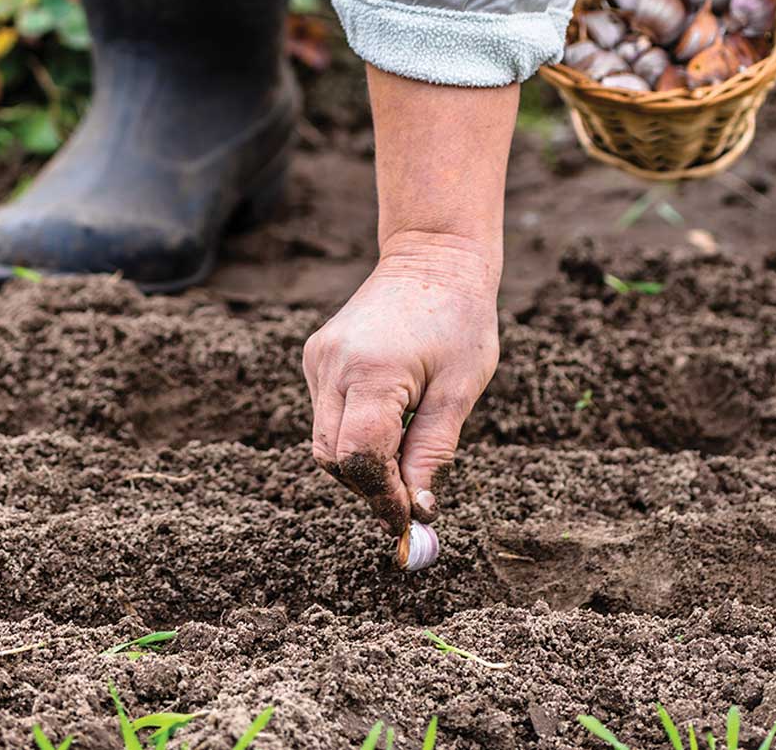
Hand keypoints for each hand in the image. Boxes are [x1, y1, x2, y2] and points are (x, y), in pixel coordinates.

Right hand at [303, 233, 499, 534]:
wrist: (434, 256)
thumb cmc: (459, 320)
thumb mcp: (459, 390)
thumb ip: (432, 452)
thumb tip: (418, 510)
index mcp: (372, 371)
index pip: (360, 458)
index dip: (383, 497)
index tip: (409, 519)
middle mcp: (333, 364)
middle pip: (333, 457)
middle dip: (369, 485)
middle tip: (410, 498)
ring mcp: (319, 357)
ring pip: (325, 439)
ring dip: (360, 460)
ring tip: (405, 450)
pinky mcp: (316, 354)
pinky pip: (326, 412)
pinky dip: (352, 430)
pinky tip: (389, 415)